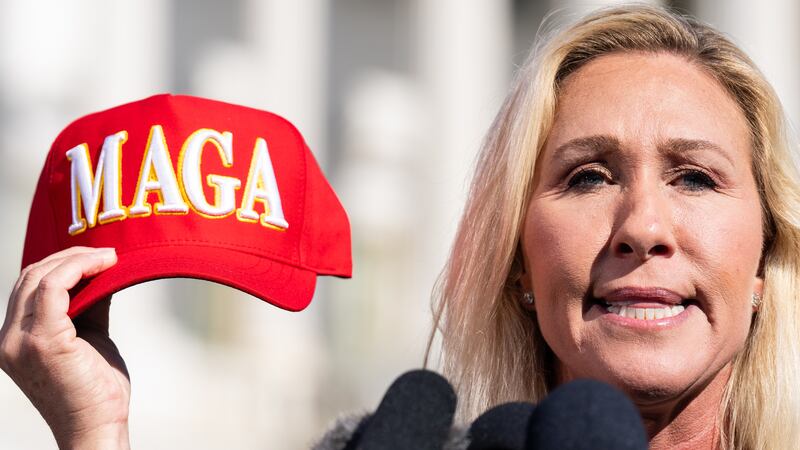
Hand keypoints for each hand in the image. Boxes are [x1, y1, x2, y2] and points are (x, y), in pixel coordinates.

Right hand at [0, 247, 129, 449]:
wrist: (97, 427)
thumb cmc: (96, 389)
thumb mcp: (90, 337)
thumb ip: (89, 306)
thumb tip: (103, 273)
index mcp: (14, 338)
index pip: (28, 286)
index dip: (61, 264)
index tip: (96, 257)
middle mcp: (9, 338)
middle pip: (30, 276)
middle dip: (70, 257)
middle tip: (106, 252)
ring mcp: (20, 340)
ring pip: (40, 276)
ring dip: (78, 259)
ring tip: (110, 256)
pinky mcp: (42, 341)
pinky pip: (55, 287)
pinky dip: (80, 268)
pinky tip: (106, 265)